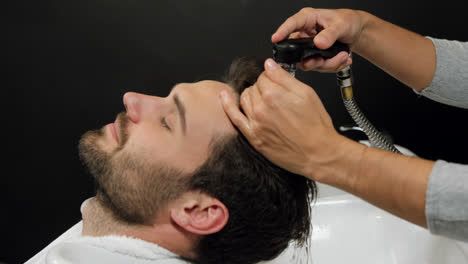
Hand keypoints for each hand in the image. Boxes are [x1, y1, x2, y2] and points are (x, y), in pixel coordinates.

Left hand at [220, 58, 350, 180]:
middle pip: (254, 86)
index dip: (272, 77)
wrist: (317, 153)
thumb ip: (285, 77)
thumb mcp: (307, 94)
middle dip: (264, 87)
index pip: (264, 75)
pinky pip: (234, 117)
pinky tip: (224, 96)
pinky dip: (227, 105)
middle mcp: (262, 108)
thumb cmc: (316, 126)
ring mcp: (255, 123)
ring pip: (245, 98)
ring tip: (265, 101)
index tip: (277, 81)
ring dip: (252, 95)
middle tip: (277, 95)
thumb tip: (270, 65)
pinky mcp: (253, 136)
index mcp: (275, 94)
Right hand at [272, 8, 366, 71]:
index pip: (292, 24)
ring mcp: (309, 47)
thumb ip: (330, 34)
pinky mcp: (314, 56)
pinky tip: (341, 59)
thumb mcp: (342, 25)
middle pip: (299, 51)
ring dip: (328, 64)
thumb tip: (318, 42)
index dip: (282, 32)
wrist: (356, 32)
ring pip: (310, 63)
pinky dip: (332, 66)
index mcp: (308, 19)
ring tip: (343, 56)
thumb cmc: (348, 21)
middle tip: (325, 59)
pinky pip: (318, 67)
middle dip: (314, 59)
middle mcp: (305, 33)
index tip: (276, 38)